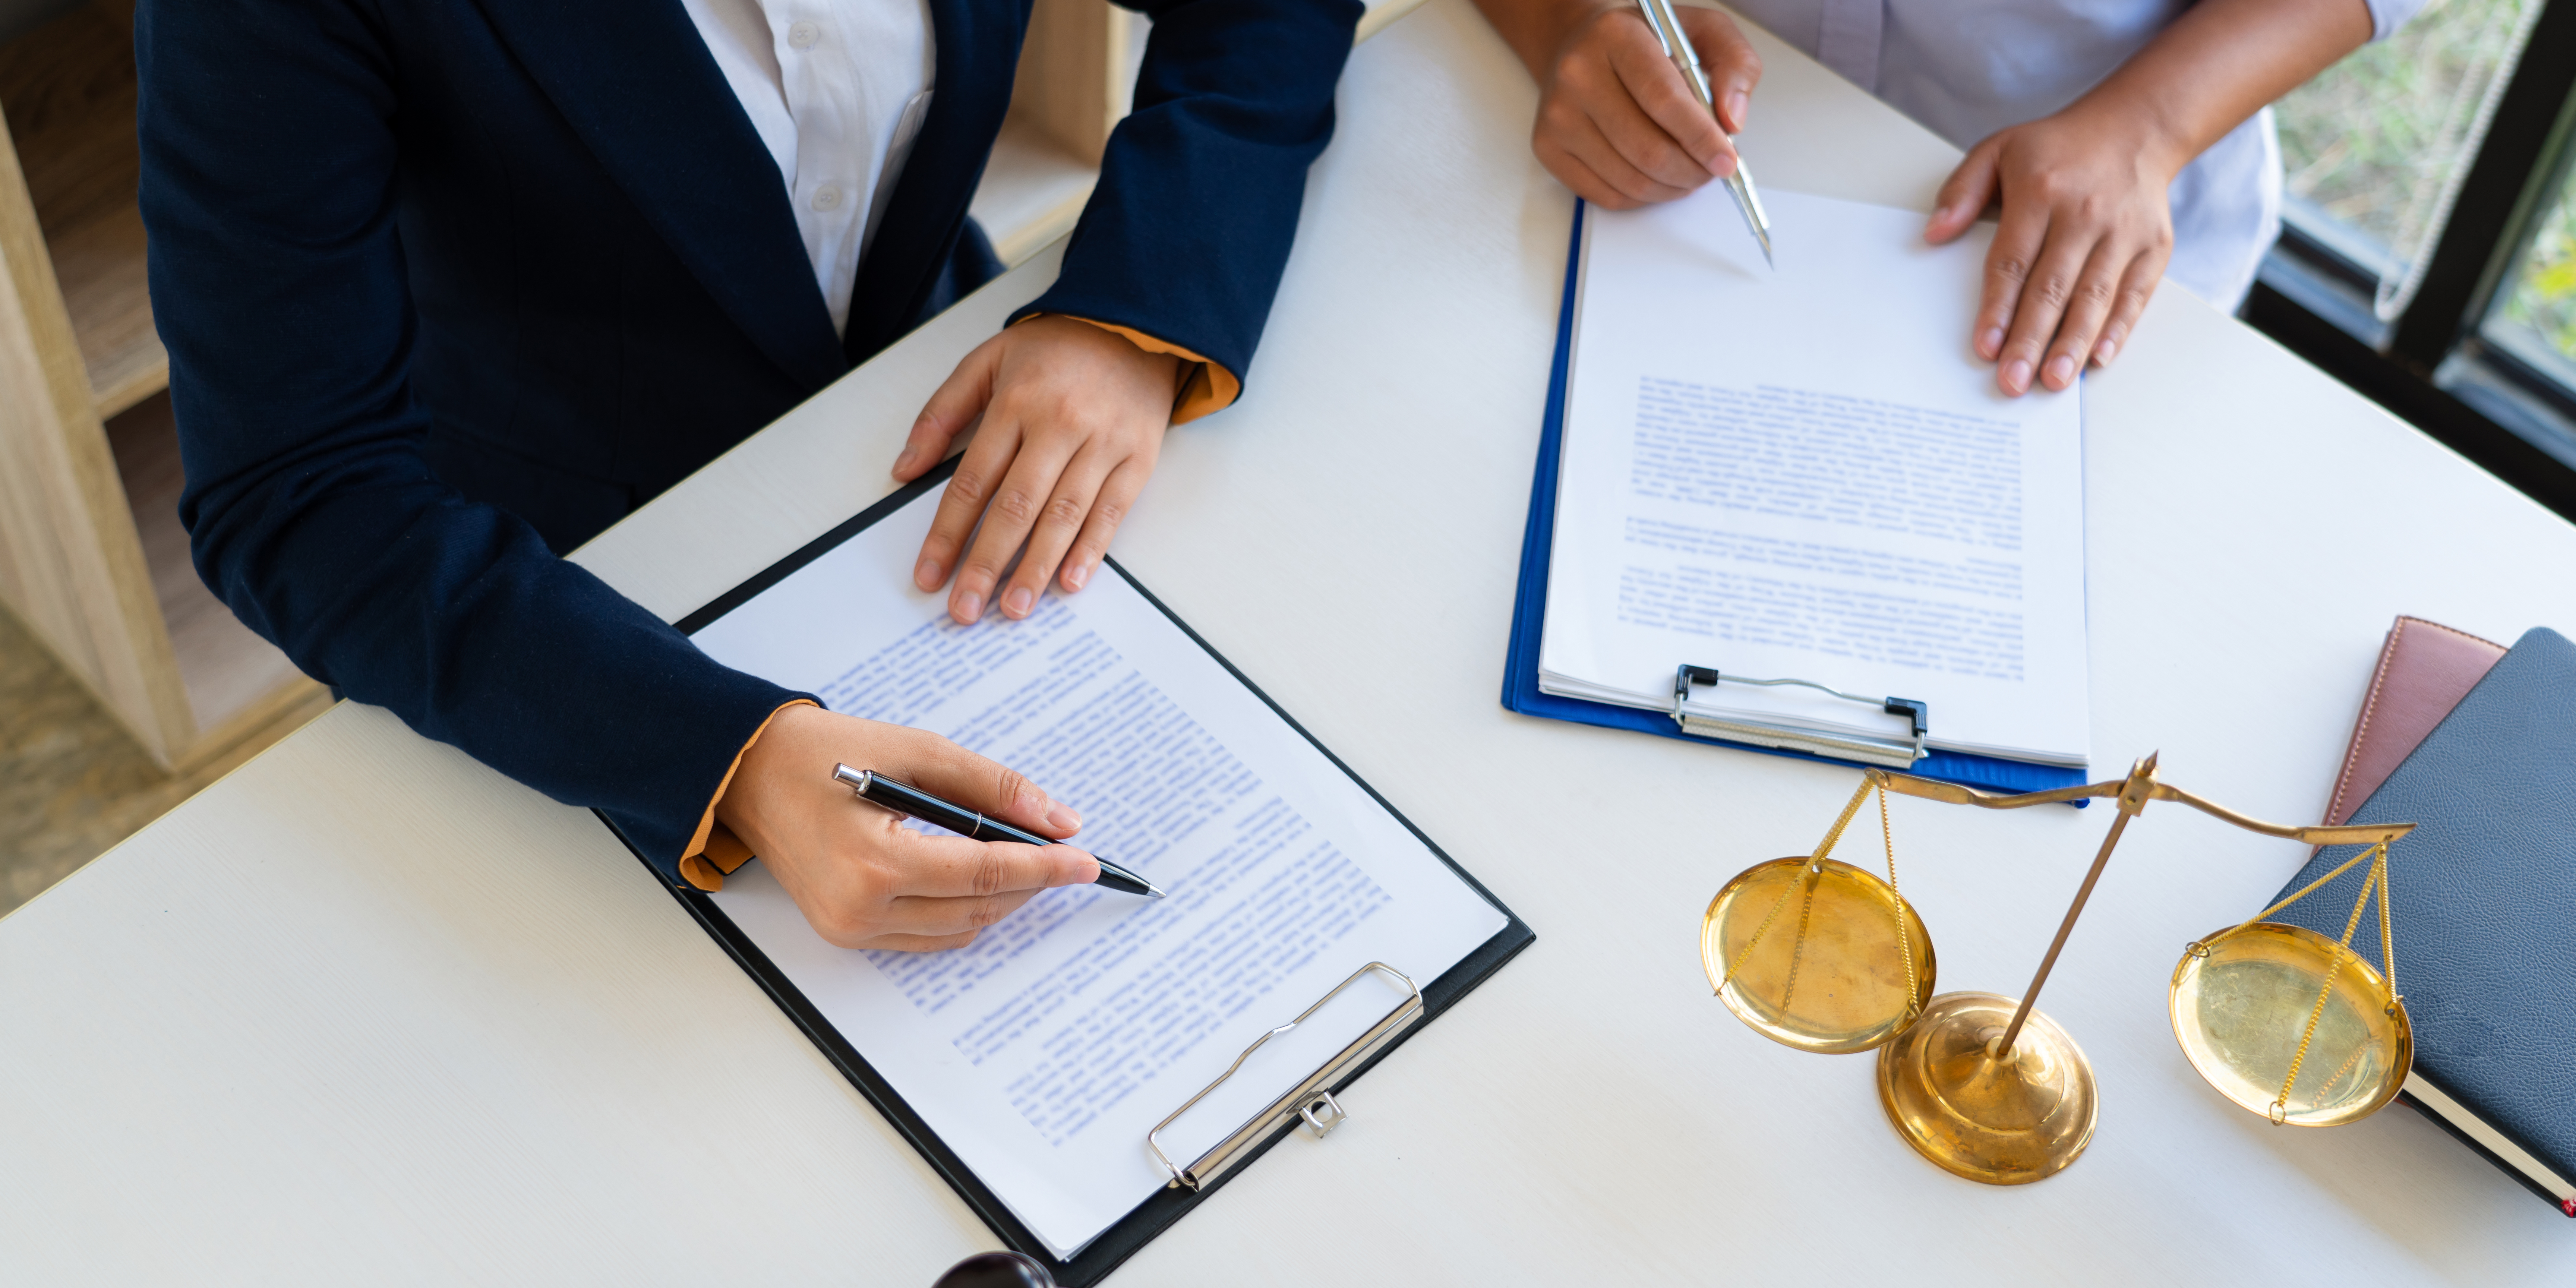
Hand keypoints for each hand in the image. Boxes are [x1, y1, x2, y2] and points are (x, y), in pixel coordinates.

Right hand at [715, 704, 1099, 950]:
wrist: (747, 773)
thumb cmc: (823, 752)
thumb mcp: (915, 751)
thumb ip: (990, 787)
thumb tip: (1057, 819)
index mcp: (874, 862)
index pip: (986, 873)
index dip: (1045, 867)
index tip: (1088, 861)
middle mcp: (860, 908)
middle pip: (978, 907)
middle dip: (1030, 882)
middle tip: (1065, 854)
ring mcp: (850, 928)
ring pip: (958, 929)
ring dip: (1000, 899)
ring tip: (1028, 862)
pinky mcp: (845, 933)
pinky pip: (926, 936)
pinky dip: (963, 912)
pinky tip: (981, 880)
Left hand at [895, 315, 1181, 623]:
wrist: (1136, 323)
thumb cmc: (1057, 348)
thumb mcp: (987, 360)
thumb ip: (942, 412)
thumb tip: (906, 470)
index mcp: (1016, 402)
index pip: (973, 481)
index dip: (948, 533)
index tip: (930, 574)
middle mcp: (1059, 425)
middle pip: (1015, 506)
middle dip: (986, 564)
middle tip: (966, 610)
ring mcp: (1102, 443)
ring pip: (1063, 516)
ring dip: (1036, 567)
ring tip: (1014, 608)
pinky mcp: (1138, 458)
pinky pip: (1111, 512)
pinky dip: (1090, 550)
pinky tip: (1070, 581)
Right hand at [1522, 0, 1760, 208]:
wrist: (1579, 43)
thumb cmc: (1644, 41)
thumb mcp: (1702, 31)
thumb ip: (1733, 65)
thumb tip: (1731, 121)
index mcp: (1616, 36)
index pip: (1664, 100)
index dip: (1701, 138)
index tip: (1726, 160)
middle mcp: (1577, 74)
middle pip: (1646, 148)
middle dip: (1691, 171)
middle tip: (1711, 170)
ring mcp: (1557, 115)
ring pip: (1629, 179)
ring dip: (1671, 188)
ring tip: (1688, 173)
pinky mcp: (1547, 147)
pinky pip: (1605, 195)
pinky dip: (1642, 197)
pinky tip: (1656, 177)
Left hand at [1926, 105, 2183, 395]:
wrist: (2134, 128)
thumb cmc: (2056, 148)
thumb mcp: (1998, 149)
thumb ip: (1963, 190)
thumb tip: (1933, 232)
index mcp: (2041, 191)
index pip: (2013, 260)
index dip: (1998, 307)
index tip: (1985, 347)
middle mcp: (2085, 213)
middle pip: (2053, 287)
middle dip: (2031, 338)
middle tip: (2013, 382)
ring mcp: (2123, 232)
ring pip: (2094, 297)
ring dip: (2073, 343)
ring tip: (2053, 381)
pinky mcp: (2154, 245)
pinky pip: (2135, 294)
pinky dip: (2118, 328)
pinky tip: (2099, 357)